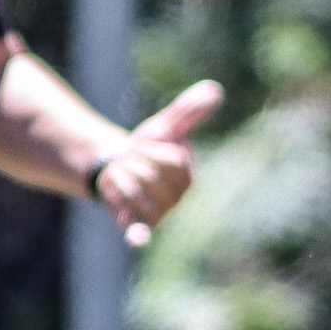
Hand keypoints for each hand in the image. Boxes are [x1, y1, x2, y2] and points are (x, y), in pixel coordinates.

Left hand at [93, 80, 221, 239]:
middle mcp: (176, 200)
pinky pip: (140, 229)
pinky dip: (139, 235)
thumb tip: (215, 90)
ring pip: (133, 191)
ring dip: (119, 178)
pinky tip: (137, 239)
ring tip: (123, 178)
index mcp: (187, 178)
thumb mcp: (166, 127)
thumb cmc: (147, 149)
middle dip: (131, 162)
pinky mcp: (136, 224)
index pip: (170, 160)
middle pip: (148, 175)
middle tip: (132, 165)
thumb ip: (189, 111)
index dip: (150, 149)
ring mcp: (157, 214)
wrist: (115, 167)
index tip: (148, 150)